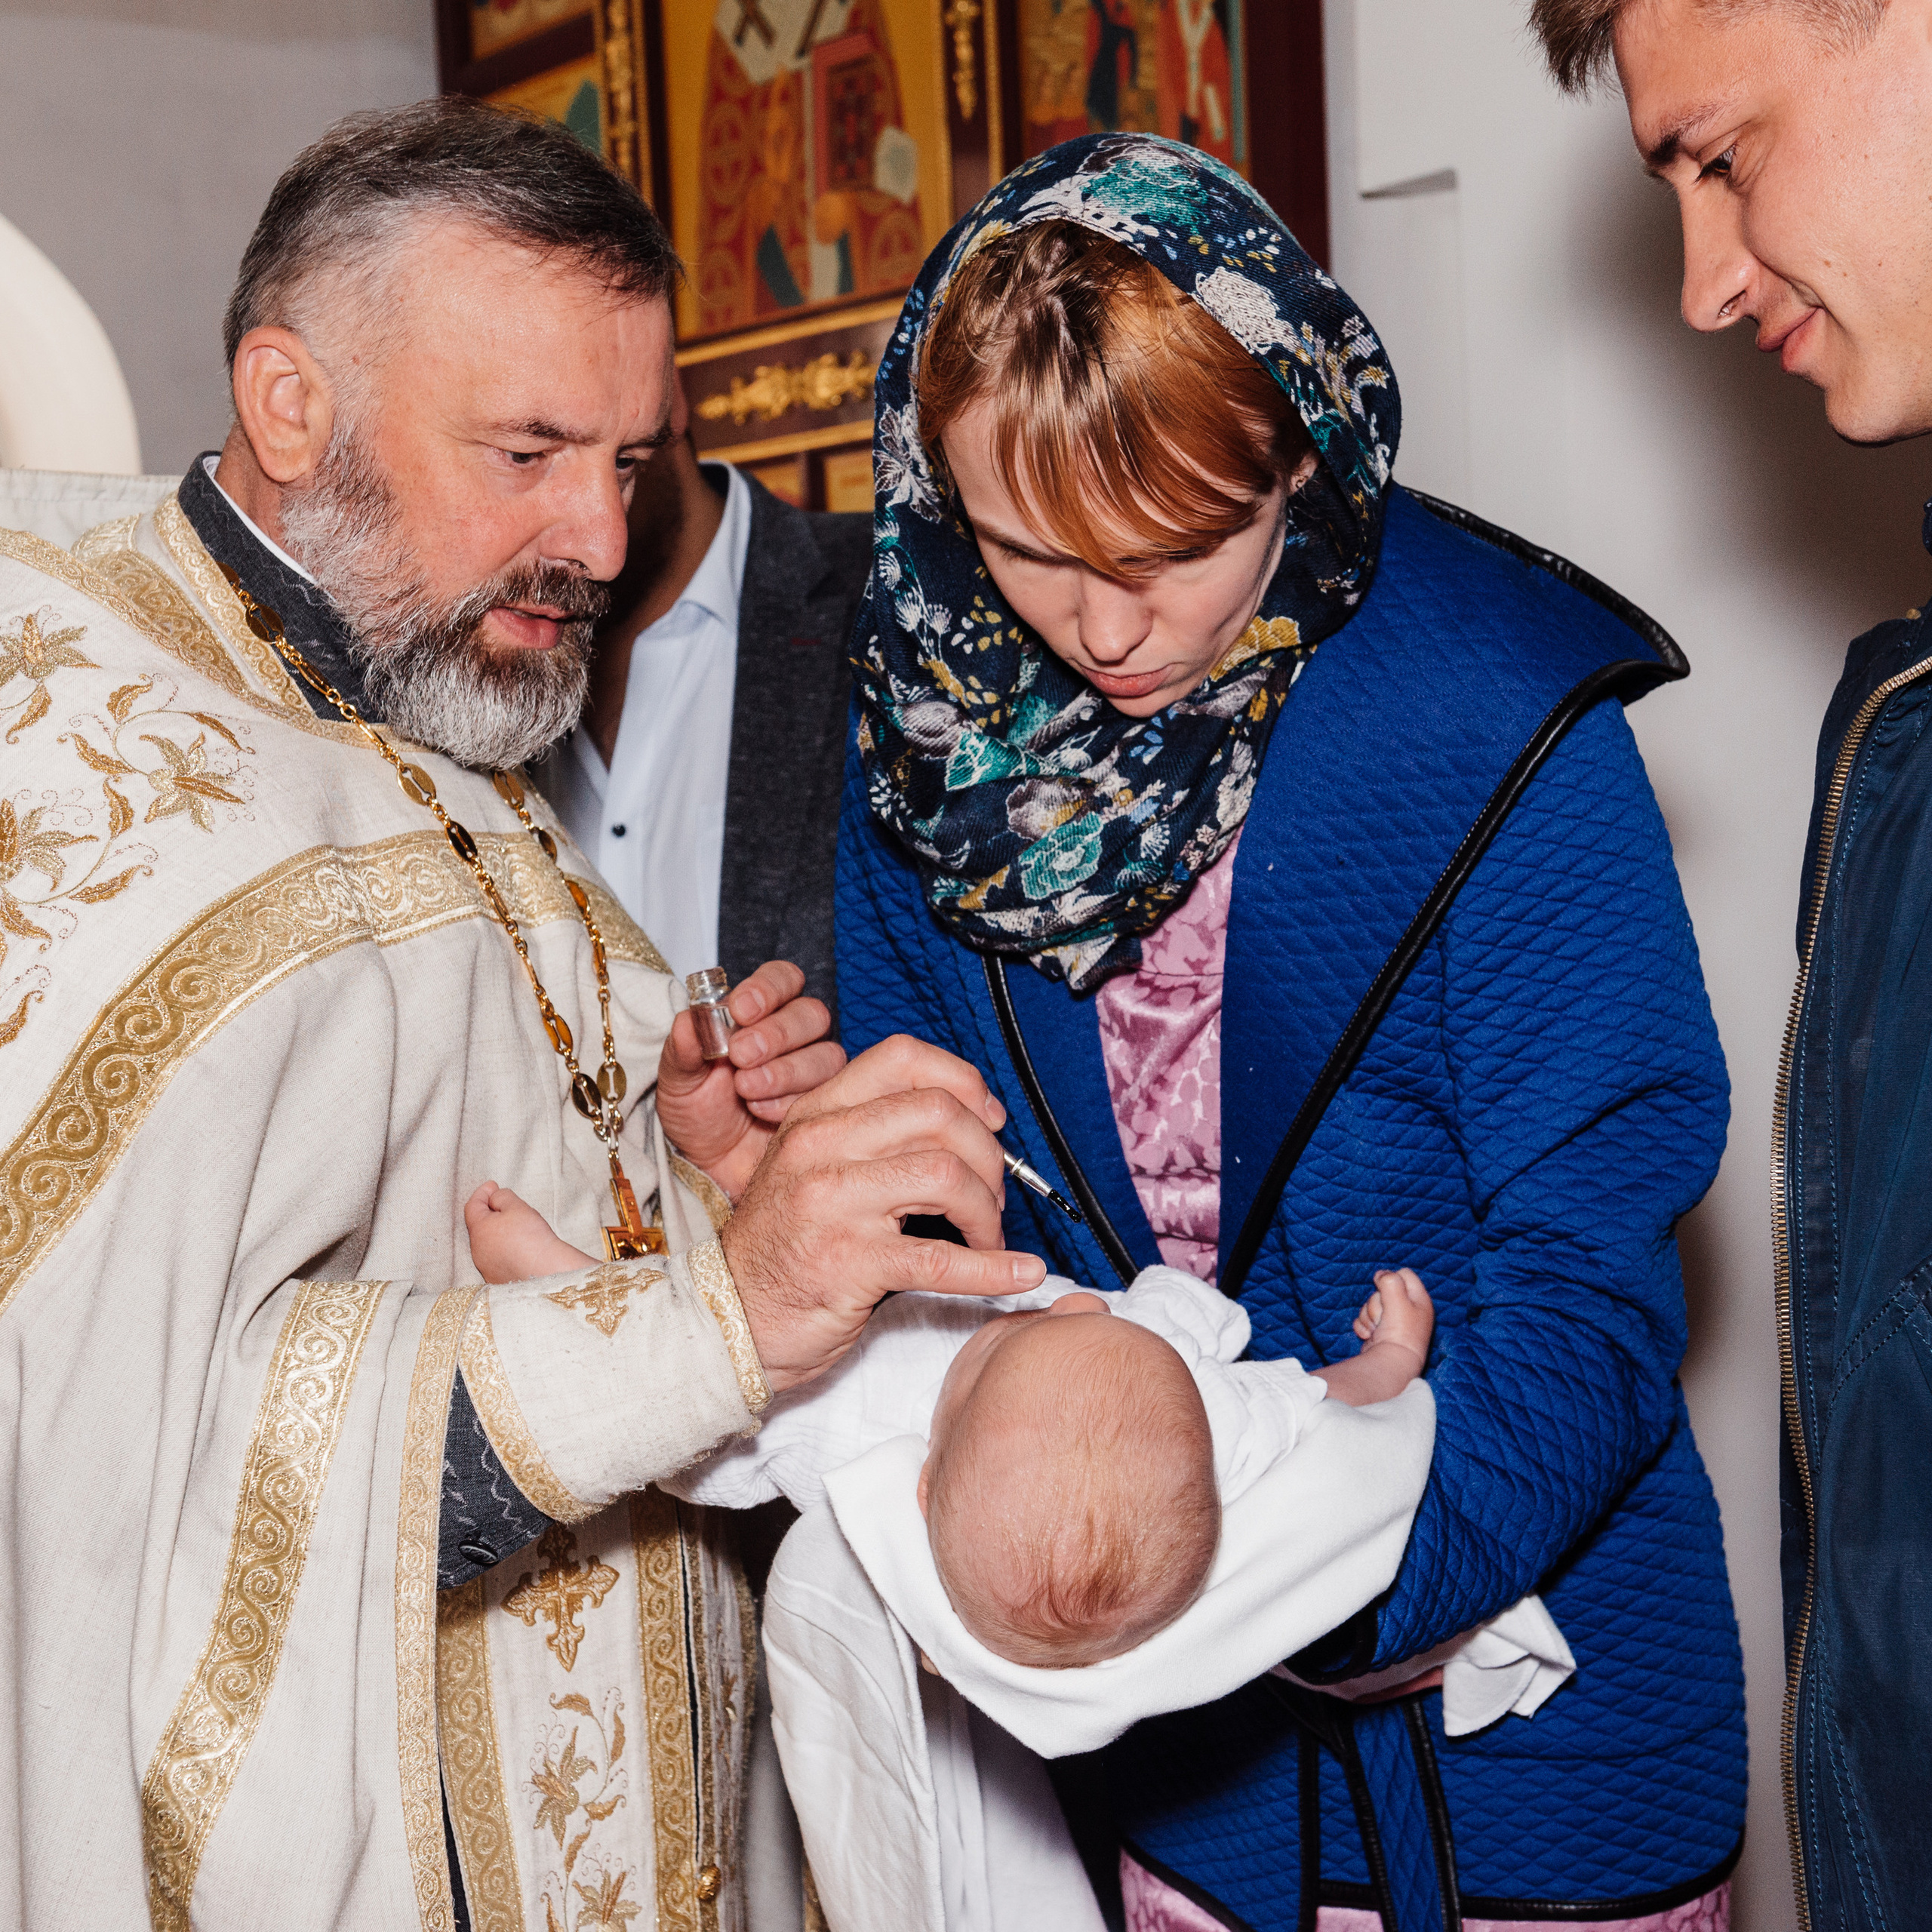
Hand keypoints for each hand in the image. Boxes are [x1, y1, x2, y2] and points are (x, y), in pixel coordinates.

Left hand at [656, 961, 845, 1198]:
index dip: (768, 988)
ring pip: (825, 1054)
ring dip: (784, 1071)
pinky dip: (789, 1102)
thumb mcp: (677, 1080)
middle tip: (741, 1055)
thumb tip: (689, 1018)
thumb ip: (683, 1048)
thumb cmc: (696, 1111)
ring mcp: (812, 1070)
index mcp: (758, 1012)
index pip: (782, 979)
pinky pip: (827, 1093)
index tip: (741, 1010)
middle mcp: (792, 1035)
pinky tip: (759, 1112)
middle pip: (811, 1014)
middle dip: (776, 1033)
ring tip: (745, 1090)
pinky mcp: (824, 1103)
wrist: (709, 1163)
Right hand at [719, 1033, 1049, 1392]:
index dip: (963, 1081)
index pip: (903, 1058)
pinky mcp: (851, 1263)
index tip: (988, 1119)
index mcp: (816, 1115)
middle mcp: (822, 1148)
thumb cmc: (785, 1245)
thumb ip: (872, 1133)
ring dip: (987, 1210)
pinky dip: (994, 1269)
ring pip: (947, 1176)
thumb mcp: (813, 1168)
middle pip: (939, 1113)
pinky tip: (1020, 1273)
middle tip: (992, 1193)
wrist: (733, 1318)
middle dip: (987, 1154)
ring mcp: (834, 1204)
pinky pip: (943, 1259)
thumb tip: (969, 1117)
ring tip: (986, 1235)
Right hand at [1351, 1267, 1433, 1370]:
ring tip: (1377, 1330)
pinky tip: (1368, 1336)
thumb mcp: (1398, 1299)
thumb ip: (1389, 1280)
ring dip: (1368, 1316)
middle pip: (1383, 1290)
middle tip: (1383, 1317)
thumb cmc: (1400, 1332)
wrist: (1391, 1364)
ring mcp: (1393, 1322)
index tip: (1386, 1289)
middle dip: (1376, 1302)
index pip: (1404, 1274)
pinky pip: (1365, 1319)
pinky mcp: (1379, 1333)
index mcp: (1419, 1300)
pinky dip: (1363, 1326)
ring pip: (1371, 1305)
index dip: (1392, 1278)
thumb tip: (1381, 1275)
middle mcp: (1408, 1310)